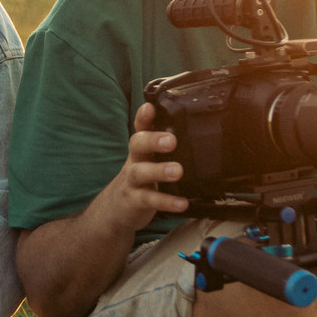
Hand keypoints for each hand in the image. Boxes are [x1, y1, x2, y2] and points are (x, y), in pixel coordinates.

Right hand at [93, 102, 191, 236]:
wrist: (116, 208)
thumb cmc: (141, 179)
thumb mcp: (151, 159)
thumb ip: (167, 147)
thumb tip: (200, 134)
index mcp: (142, 148)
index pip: (141, 127)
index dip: (143, 117)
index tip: (150, 107)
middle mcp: (135, 160)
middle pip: (137, 144)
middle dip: (152, 140)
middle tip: (171, 141)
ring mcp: (132, 181)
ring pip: (140, 172)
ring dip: (159, 171)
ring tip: (177, 171)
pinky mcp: (134, 201)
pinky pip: (149, 200)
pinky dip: (166, 202)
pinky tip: (182, 203)